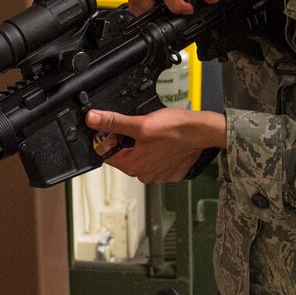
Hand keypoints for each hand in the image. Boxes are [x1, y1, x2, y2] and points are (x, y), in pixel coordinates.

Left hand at [87, 108, 226, 182]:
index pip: (108, 155)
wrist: (203, 132)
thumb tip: (92, 119)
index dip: (109, 139)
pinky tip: (164, 141)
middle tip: (139, 128)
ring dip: (143, 146)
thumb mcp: (140, 123)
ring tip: (154, 134)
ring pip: (141, 158)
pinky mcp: (171, 172)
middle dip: (128, 141)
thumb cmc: (176, 129)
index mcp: (133, 166)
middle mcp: (144, 175)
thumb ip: (113, 122)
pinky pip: (157, 161)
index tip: (116, 128)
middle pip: (125, 156)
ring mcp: (159, 175)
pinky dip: (158, 151)